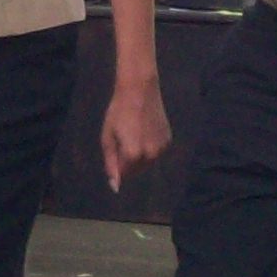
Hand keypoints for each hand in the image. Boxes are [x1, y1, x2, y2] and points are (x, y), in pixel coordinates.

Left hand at [101, 73, 172, 189]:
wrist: (139, 90)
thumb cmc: (118, 112)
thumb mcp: (108, 137)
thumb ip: (111, 163)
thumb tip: (115, 187)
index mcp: (134, 155)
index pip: (124, 174)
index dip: (117, 162)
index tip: (115, 145)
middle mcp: (151, 155)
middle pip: (136, 170)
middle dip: (128, 161)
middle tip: (123, 138)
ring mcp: (162, 148)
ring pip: (147, 162)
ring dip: (139, 155)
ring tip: (134, 133)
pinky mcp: (168, 141)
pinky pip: (155, 152)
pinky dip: (149, 147)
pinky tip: (145, 130)